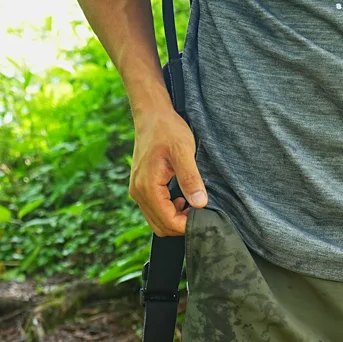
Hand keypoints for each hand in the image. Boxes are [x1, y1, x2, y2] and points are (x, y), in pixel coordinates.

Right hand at [130, 108, 207, 235]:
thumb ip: (191, 178)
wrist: (152, 115)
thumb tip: (200, 203)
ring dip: (175, 219)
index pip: (167, 221)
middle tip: (201, 213)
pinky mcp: (140, 187)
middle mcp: (138, 192)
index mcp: (147, 186)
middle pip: (160, 226)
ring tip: (192, 204)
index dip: (187, 225)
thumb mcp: (183, 151)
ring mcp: (137, 190)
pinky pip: (153, 210)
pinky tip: (182, 199)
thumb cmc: (167, 129)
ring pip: (156, 221)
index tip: (205, 217)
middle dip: (181, 225)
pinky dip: (168, 211)